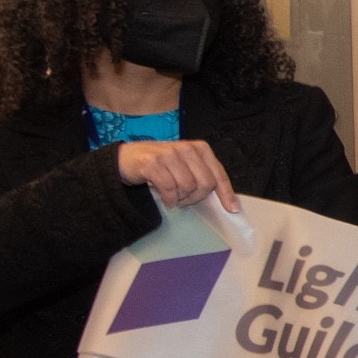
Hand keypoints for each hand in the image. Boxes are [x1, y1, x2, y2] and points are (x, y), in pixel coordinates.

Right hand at [116, 137, 237, 212]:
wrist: (125, 159)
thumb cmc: (160, 165)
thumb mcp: (185, 166)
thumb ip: (202, 175)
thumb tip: (226, 200)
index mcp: (199, 148)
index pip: (218, 174)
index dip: (226, 193)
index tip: (231, 209)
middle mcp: (186, 149)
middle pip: (205, 184)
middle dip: (196, 197)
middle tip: (184, 199)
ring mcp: (169, 155)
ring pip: (187, 187)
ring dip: (180, 198)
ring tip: (172, 195)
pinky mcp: (153, 163)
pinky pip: (169, 189)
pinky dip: (168, 199)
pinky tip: (164, 198)